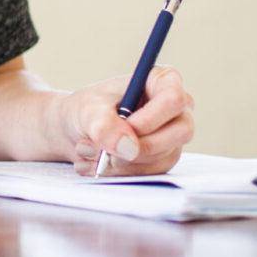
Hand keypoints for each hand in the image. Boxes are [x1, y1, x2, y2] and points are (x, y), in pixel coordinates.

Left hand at [55, 65, 194, 175]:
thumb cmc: (86, 110)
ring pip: (164, 157)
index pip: (173, 99)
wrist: (75, 132)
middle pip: (180, 131)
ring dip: (122, 161)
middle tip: (107, 148)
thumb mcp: (88, 110)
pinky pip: (151, 174)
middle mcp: (175, 110)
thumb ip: (105, 125)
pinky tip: (98, 163)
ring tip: (90, 150)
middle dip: (140, 146)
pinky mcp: (163, 160)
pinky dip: (120, 173)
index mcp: (162, 82)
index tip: (125, 126)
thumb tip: (129, 147)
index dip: (150, 118)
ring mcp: (172, 137)